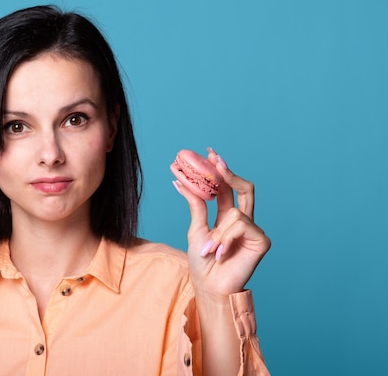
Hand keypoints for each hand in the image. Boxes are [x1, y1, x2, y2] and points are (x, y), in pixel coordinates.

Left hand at [173, 148, 270, 299]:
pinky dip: (226, 239)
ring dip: (217, 232)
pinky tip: (220, 254)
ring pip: (235, 213)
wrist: (210, 287)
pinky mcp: (261, 241)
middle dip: (230, 173)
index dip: (220, 171)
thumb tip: (180, 181)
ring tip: (208, 250)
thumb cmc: (203, 264)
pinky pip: (241, 226)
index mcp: (228, 218)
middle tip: (214, 160)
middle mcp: (243, 221)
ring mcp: (254, 230)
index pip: (227, 188)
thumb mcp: (196, 230)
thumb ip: (196, 206)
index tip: (209, 153)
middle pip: (244, 188)